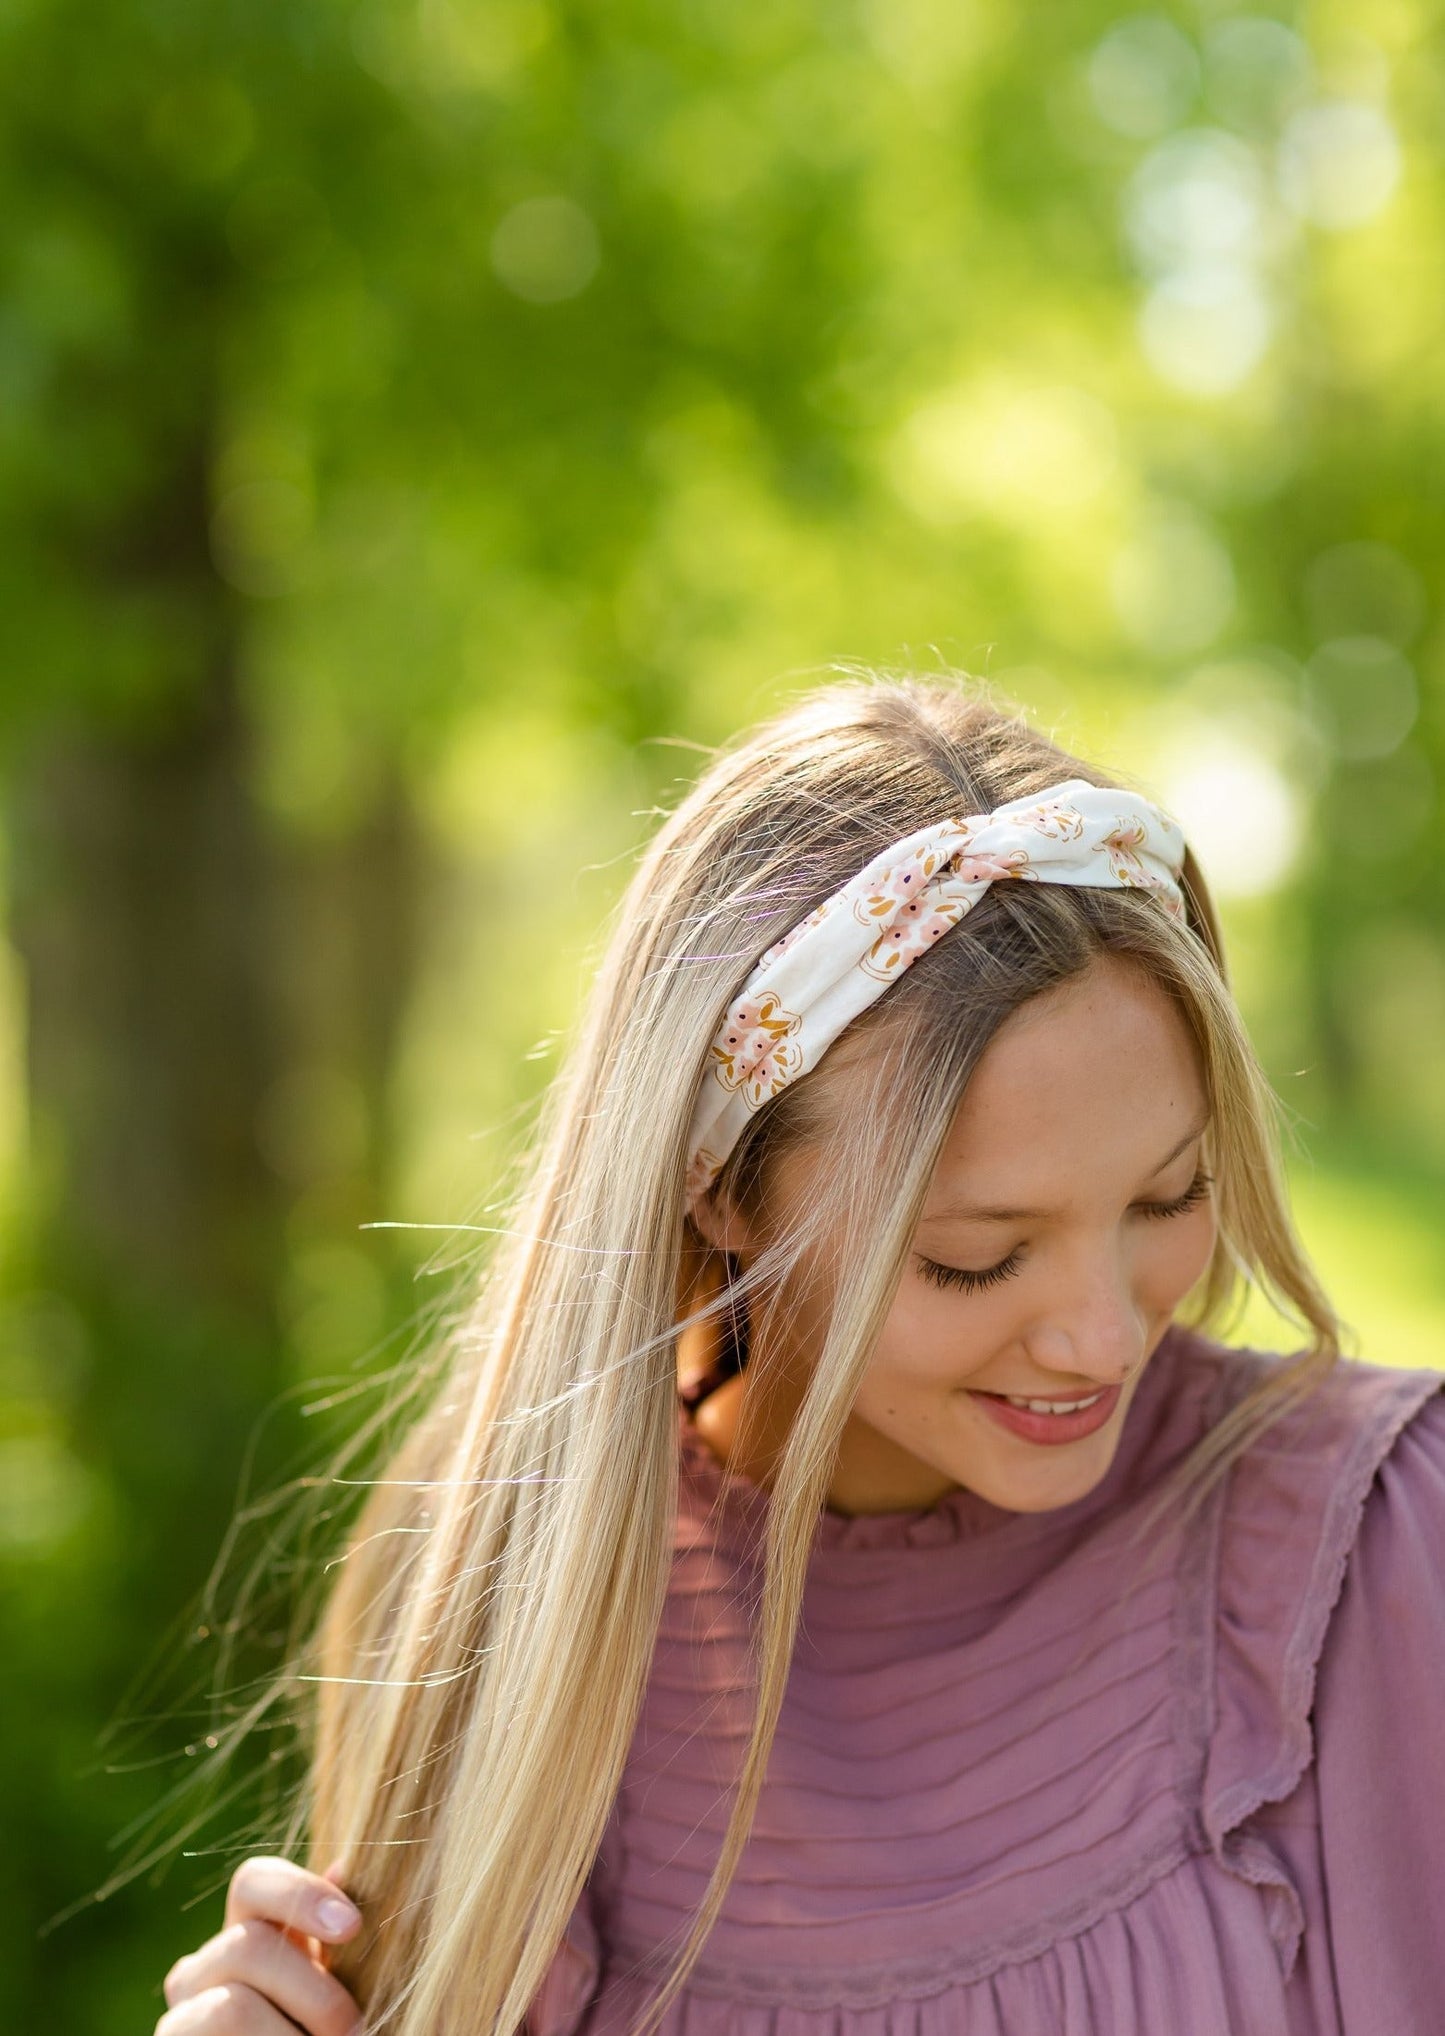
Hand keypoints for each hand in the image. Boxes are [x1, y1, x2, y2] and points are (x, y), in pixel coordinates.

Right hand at [156, 1856, 362, 2034]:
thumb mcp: (334, 1992)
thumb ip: (334, 1939)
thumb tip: (344, 1865)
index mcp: (250, 1936)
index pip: (253, 1881)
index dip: (300, 1893)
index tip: (352, 1926)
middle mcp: (203, 1970)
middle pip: (250, 1944)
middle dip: (315, 1993)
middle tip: (354, 2032)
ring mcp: (180, 2019)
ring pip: (229, 2007)